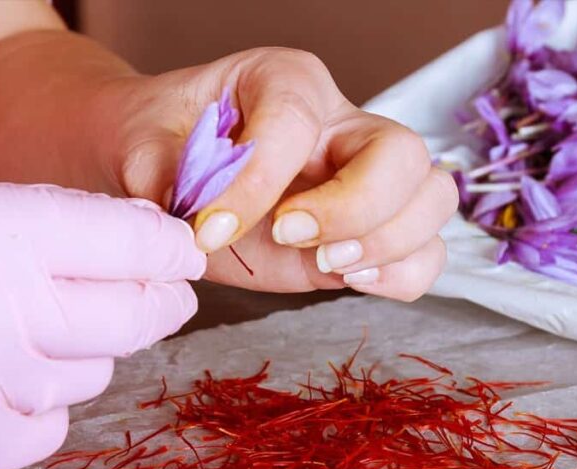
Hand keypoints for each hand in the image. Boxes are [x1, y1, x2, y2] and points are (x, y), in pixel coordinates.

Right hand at [0, 178, 203, 468]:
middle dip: (161, 302)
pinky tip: (0, 380)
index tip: (187, 256)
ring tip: (24, 333)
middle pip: (132, 315)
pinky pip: (50, 427)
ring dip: (81, 353)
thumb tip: (156, 242)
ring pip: (94, 373)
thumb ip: (58, 224)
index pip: (129, 242)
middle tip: (164, 295)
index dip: (172, 250)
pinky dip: (41, 407)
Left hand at [105, 48, 456, 299]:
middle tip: (289, 237)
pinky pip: (424, 253)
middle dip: (355, 207)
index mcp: (285, 81)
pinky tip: (350, 279)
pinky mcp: (369, 233)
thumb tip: (201, 222)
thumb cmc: (161, 147)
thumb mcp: (144, 149)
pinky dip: (401, 275)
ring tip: (328, 264)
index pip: (297, 122)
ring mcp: (365, 180)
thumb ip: (167, 179)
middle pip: (402, 152)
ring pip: (432, 199)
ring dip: (388, 243)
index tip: (210, 230)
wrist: (167, 167)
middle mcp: (341, 125)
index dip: (259, 180)